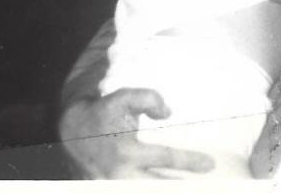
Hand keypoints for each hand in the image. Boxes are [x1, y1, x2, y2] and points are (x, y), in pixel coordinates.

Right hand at [58, 88, 213, 178]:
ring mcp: (112, 186)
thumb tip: (168, 113)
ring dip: (166, 188)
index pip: (166, 158)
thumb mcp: (123, 97)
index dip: (190, 162)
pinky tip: (164, 185)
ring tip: (188, 185)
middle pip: (158, 188)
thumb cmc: (101, 112)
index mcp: (128, 153)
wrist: (70, 130)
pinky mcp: (105, 189)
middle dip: (180, 187)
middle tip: (203, 185)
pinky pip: (131, 190)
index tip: (210, 164)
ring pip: (145, 191)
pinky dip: (148, 188)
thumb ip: (148, 98)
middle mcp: (121, 175)